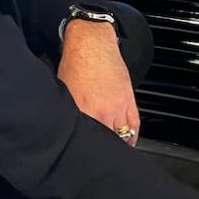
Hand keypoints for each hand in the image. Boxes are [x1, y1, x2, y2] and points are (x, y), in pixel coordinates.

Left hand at [57, 20, 139, 144]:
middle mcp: (101, 113)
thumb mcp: (63, 93)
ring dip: (116, 143)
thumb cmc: (75, 65)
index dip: (85, 150)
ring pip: (122, 137)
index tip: (83, 154)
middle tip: (95, 153)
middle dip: (100, 148)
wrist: (91, 44)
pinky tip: (127, 143)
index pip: (87, 141)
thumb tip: (65, 129)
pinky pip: (134, 127)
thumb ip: (68, 115)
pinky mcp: (129, 101)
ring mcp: (118, 108)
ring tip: (110, 148)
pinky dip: (131, 138)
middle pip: (106, 142)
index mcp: (82, 112)